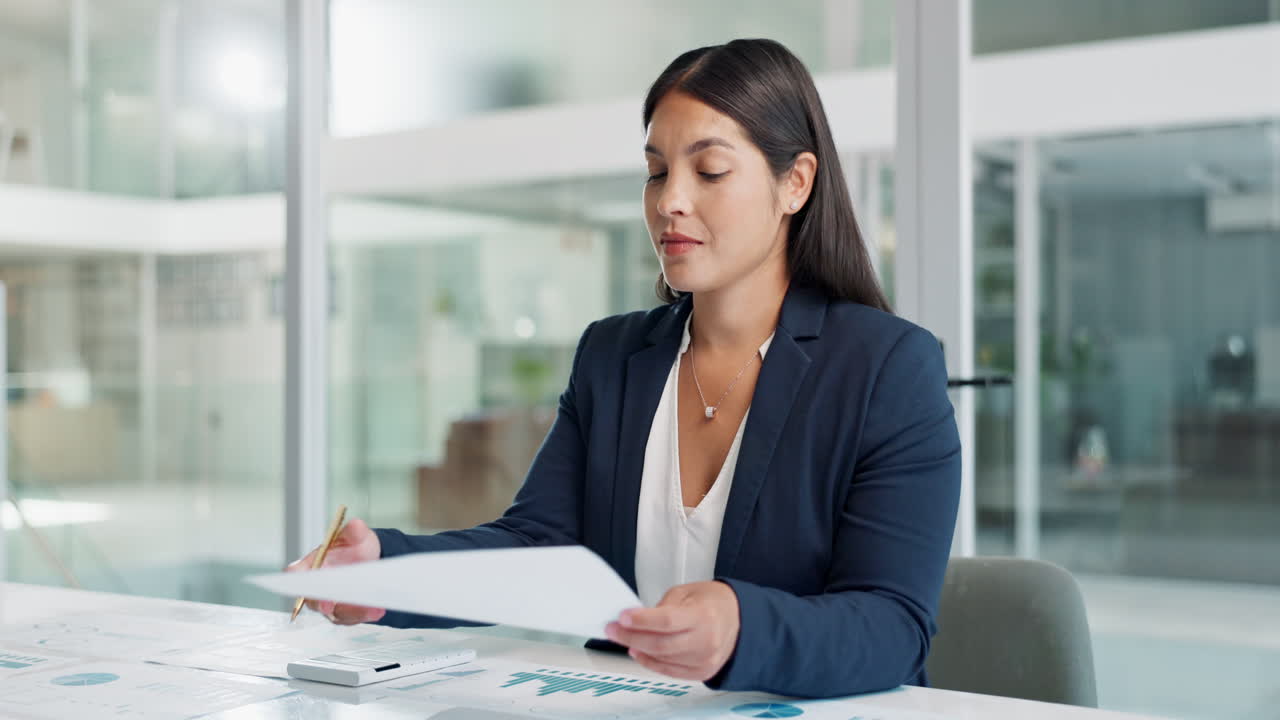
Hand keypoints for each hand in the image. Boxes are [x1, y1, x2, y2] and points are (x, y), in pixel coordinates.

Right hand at [284, 517, 385, 624]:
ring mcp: (330, 603)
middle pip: (312, 600)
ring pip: (336, 613)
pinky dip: (365, 614)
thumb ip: (354, 532)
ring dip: (352, 612)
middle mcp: (317, 588)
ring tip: (370, 607)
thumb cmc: (354, 548)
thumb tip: (356, 525)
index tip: (302, 581)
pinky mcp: (345, 613)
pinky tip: (377, 610)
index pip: (295, 574)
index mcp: (312, 566)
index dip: (295, 579)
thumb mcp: (356, 537)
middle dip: (321, 602)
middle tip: (329, 604)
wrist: (370, 560)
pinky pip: (352, 618)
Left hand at [604, 581, 740, 682]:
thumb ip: (662, 607)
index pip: (667, 621)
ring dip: (638, 649)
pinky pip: (669, 671)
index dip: (641, 620)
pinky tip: (638, 652)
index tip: (622, 617)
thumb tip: (636, 620)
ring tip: (624, 639)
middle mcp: (706, 640)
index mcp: (704, 615)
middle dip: (631, 637)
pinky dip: (650, 662)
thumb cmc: (712, 602)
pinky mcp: (701, 672)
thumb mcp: (686, 593)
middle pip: (661, 644)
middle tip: (613, 629)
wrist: (738, 620)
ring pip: (662, 660)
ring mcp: (704, 659)